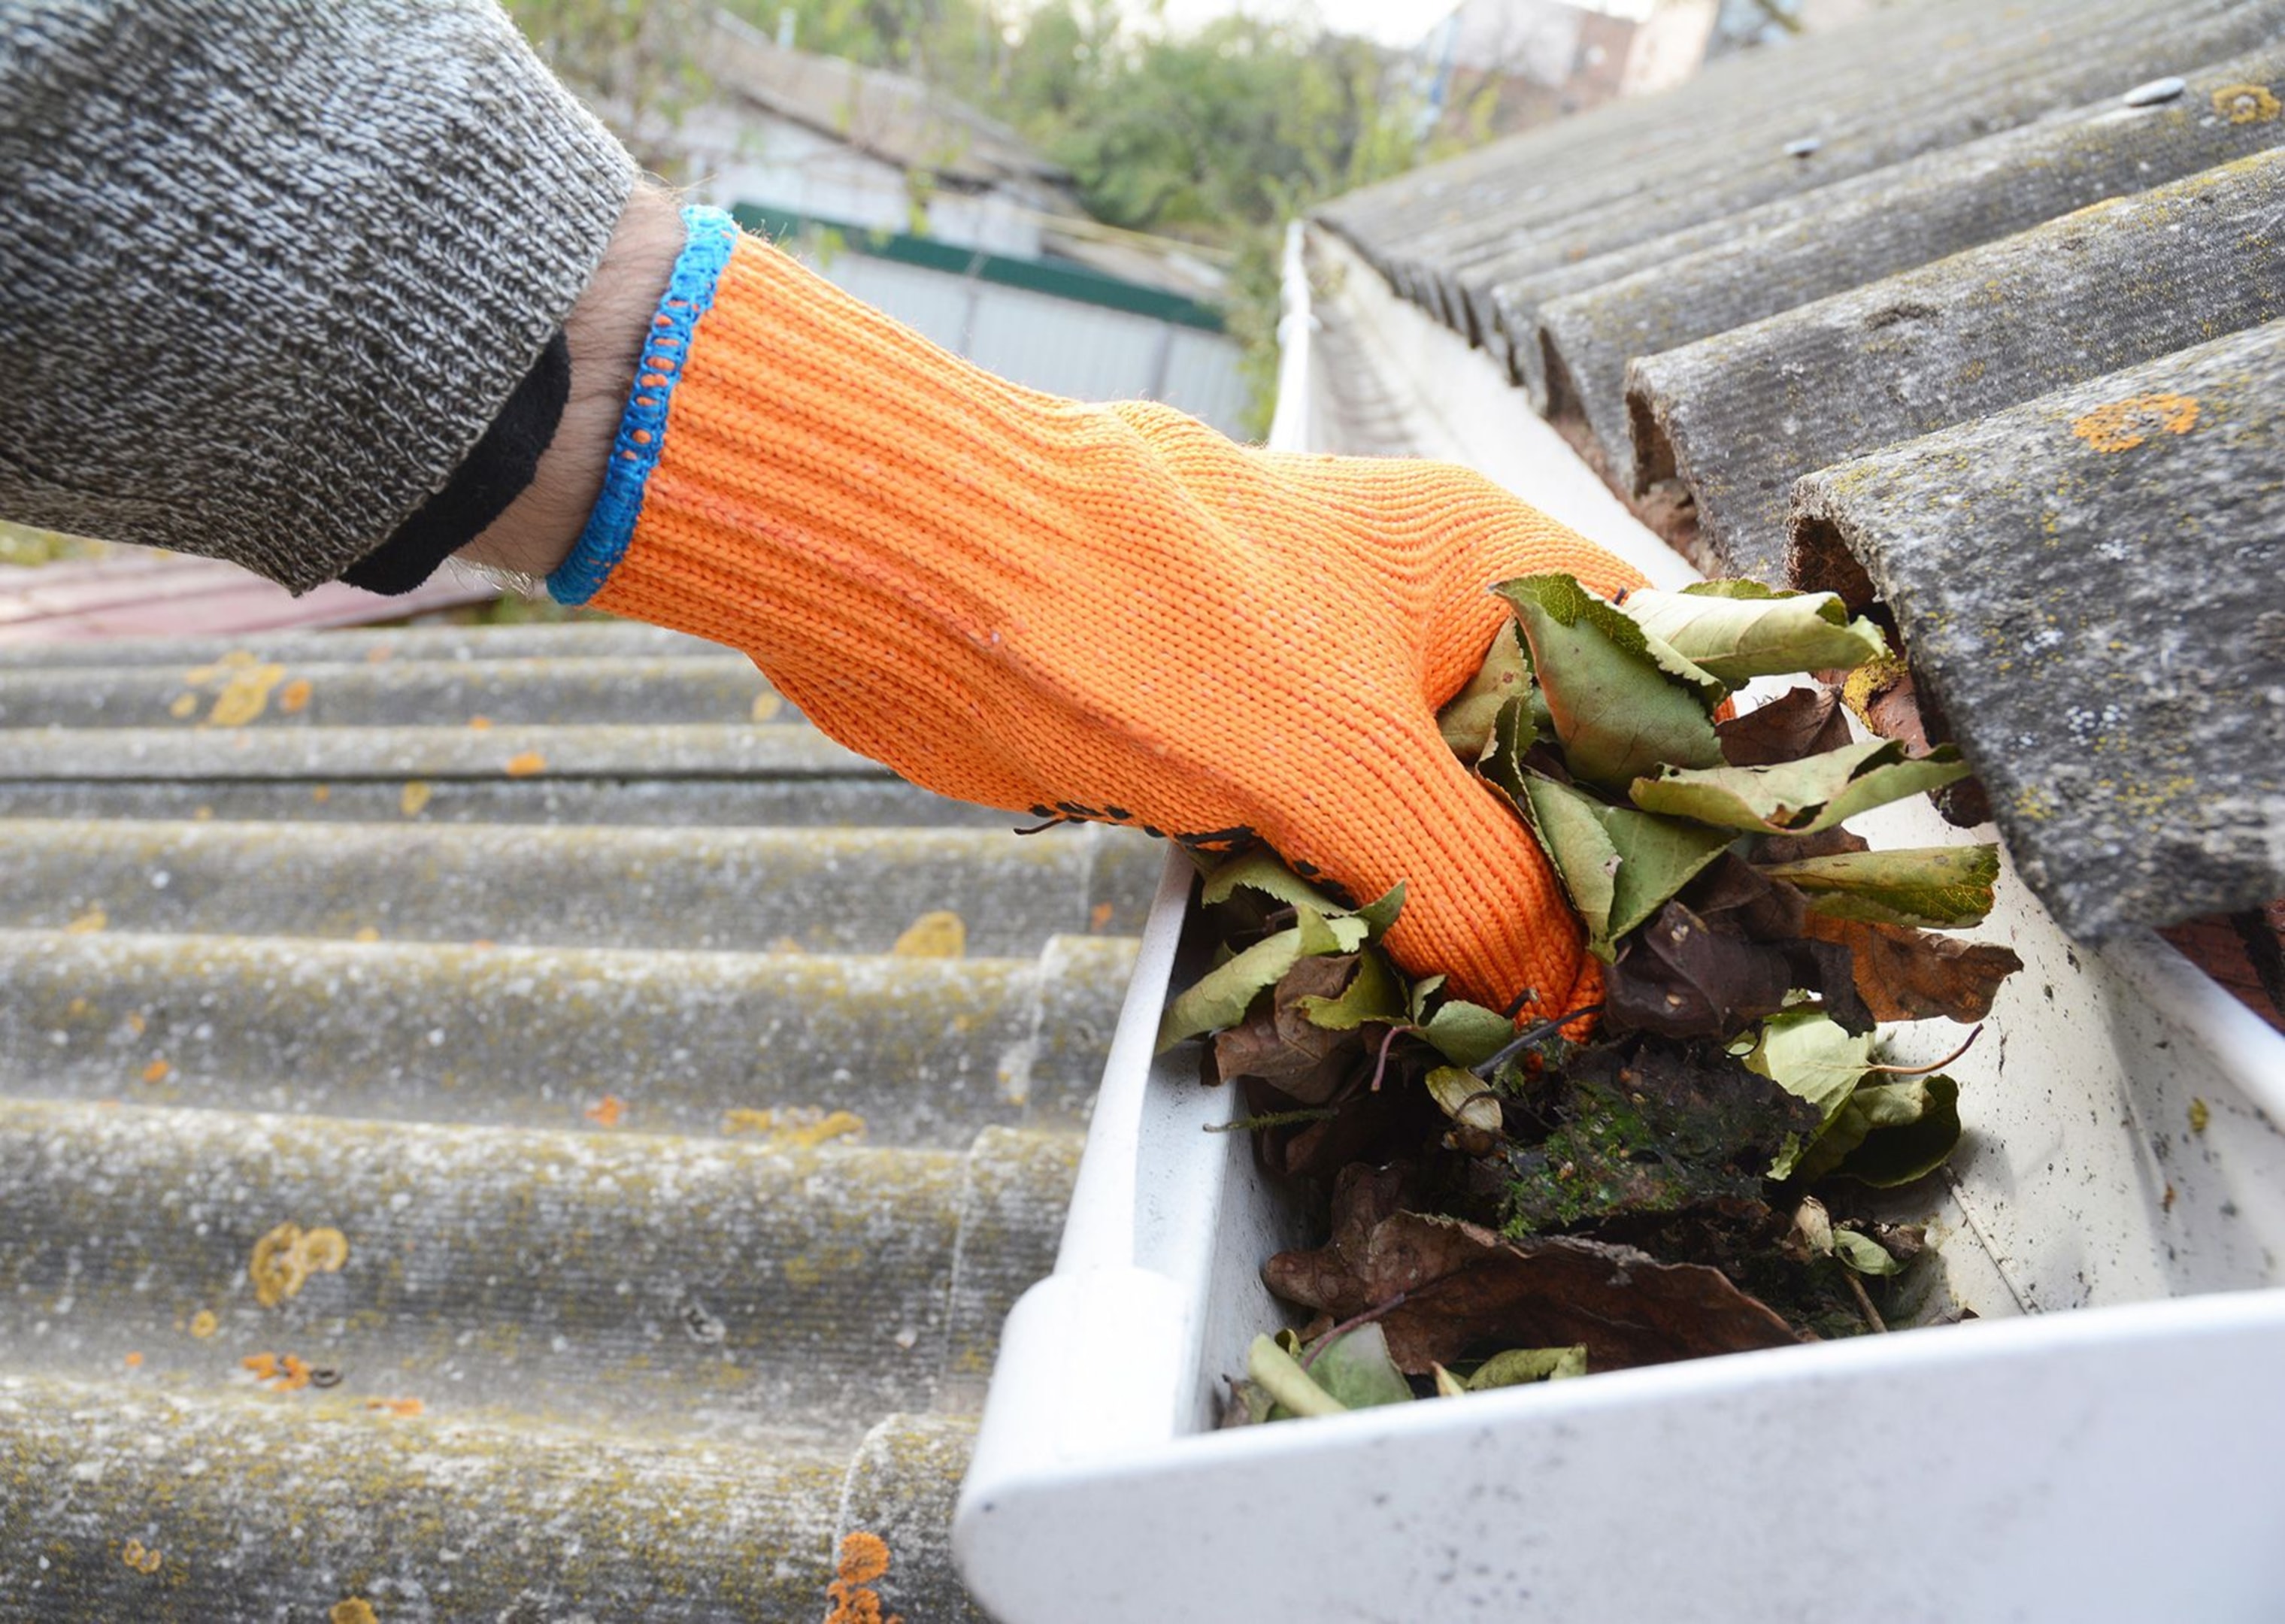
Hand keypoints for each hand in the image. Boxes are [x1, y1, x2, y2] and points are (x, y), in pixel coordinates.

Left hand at [544, 208, 1645, 1014]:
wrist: (926, 585)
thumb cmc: (1145, 615)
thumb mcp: (1346, 761)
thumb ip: (1472, 882)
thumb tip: (1563, 1003)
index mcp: (1487, 567)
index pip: (1658, 669)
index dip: (1709, 785)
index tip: (1738, 915)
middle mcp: (1424, 625)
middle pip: (1555, 767)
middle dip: (1586, 887)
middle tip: (1634, 1020)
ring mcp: (1334, 695)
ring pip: (1446, 824)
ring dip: (1473, 923)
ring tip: (1533, 1042)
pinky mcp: (1250, 760)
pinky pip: (1347, 856)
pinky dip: (1372, 928)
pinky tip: (1404, 1012)